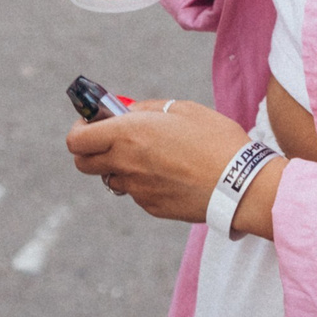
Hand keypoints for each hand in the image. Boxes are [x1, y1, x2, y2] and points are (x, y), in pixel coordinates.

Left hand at [63, 98, 278, 232]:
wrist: (240, 184)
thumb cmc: (215, 140)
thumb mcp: (182, 110)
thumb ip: (147, 109)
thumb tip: (127, 111)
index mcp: (128, 134)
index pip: (76, 140)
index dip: (79, 130)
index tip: (91, 123)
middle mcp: (125, 163)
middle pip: (83, 164)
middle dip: (90, 150)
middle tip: (111, 140)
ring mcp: (136, 189)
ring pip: (110, 179)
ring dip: (119, 167)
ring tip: (150, 157)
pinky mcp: (150, 207)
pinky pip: (135, 193)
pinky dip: (143, 183)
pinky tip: (169, 175)